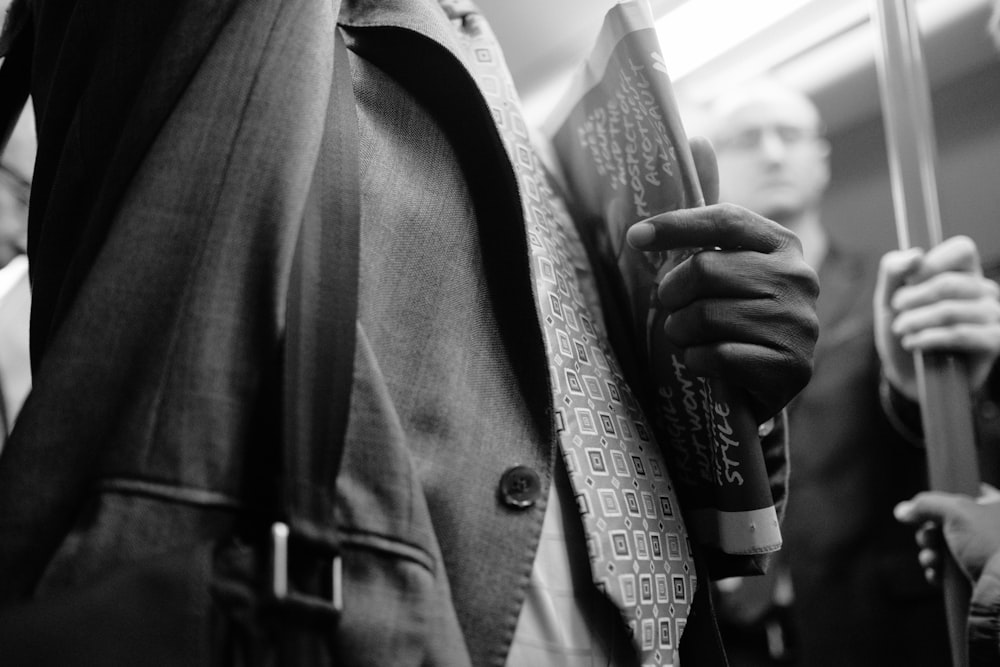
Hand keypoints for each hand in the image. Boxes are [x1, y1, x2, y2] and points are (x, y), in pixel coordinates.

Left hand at [625, 137, 819, 421]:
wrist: (764, 384)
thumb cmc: (734, 314)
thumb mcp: (723, 261)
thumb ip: (708, 213)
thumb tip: (698, 139)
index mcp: (781, 243)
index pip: (723, 219)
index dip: (674, 225)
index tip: (634, 238)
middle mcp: (799, 278)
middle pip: (705, 270)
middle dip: (671, 293)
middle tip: (669, 307)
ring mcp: (800, 324)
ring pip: (705, 316)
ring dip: (678, 331)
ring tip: (685, 336)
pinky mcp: (792, 367)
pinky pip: (717, 356)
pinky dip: (695, 361)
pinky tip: (702, 361)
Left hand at [874, 236, 999, 400]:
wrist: (907, 372)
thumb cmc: (903, 329)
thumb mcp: (887, 298)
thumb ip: (893, 271)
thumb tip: (916, 254)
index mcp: (964, 272)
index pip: (962, 249)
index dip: (931, 264)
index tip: (907, 282)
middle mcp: (984, 289)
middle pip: (948, 283)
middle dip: (911, 299)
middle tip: (896, 312)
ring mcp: (993, 315)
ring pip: (950, 311)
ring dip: (915, 322)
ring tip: (902, 331)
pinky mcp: (995, 341)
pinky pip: (961, 334)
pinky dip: (929, 339)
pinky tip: (913, 344)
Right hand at [895, 488, 999, 584]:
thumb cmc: (992, 545)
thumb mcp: (957, 512)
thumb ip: (926, 505)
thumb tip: (902, 511)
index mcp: (997, 507)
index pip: (968, 494)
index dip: (945, 500)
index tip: (931, 509)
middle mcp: (992, 529)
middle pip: (947, 523)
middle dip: (929, 533)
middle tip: (929, 539)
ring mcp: (984, 554)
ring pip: (945, 548)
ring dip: (930, 554)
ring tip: (932, 560)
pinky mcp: (977, 577)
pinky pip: (948, 571)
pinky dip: (938, 572)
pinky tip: (937, 574)